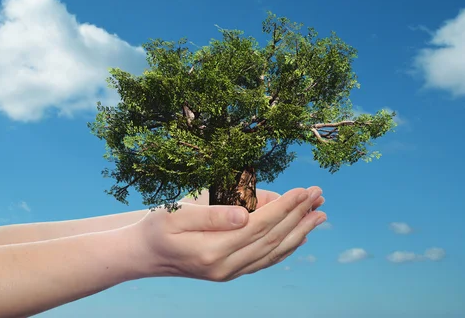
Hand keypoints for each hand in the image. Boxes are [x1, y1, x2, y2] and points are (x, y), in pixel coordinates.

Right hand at [134, 186, 325, 281]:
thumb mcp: (176, 214)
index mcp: (212, 250)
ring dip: (299, 232)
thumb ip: (212, 215)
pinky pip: (265, 261)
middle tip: (319, 196)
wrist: (144, 254)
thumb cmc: (157, 227)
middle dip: (299, 216)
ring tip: (319, 215)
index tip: (303, 190)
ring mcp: (229, 273)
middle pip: (272, 239)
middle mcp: (225, 267)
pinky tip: (299, 237)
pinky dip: (285, 248)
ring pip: (273, 252)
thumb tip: (246, 214)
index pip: (259, 226)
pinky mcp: (230, 273)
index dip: (284, 208)